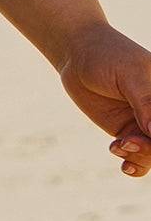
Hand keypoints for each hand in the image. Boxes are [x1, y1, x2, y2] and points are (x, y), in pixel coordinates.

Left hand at [57, 22, 150, 177]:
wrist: (77, 55)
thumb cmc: (107, 56)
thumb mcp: (129, 75)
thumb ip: (146, 102)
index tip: (148, 133)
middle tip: (129, 141)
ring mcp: (145, 123)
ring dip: (141, 156)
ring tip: (119, 145)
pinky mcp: (127, 132)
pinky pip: (139, 157)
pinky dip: (135, 165)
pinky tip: (124, 164)